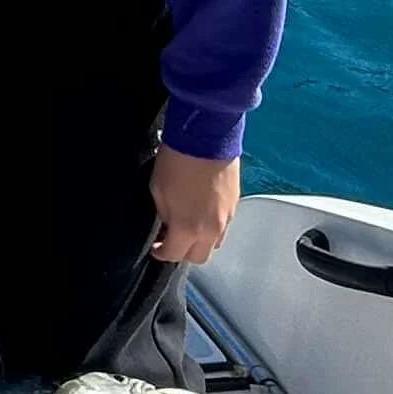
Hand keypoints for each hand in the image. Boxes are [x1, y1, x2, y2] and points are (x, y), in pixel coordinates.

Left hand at [149, 145, 238, 263]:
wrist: (207, 137)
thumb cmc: (177, 161)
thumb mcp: (158, 190)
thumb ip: (165, 214)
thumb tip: (169, 223)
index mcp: (188, 229)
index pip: (174, 254)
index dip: (162, 252)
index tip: (157, 247)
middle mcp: (211, 229)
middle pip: (199, 257)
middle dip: (183, 251)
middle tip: (172, 238)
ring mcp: (227, 217)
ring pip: (214, 243)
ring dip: (201, 241)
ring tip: (189, 226)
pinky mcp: (236, 204)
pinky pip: (224, 226)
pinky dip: (212, 226)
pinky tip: (202, 212)